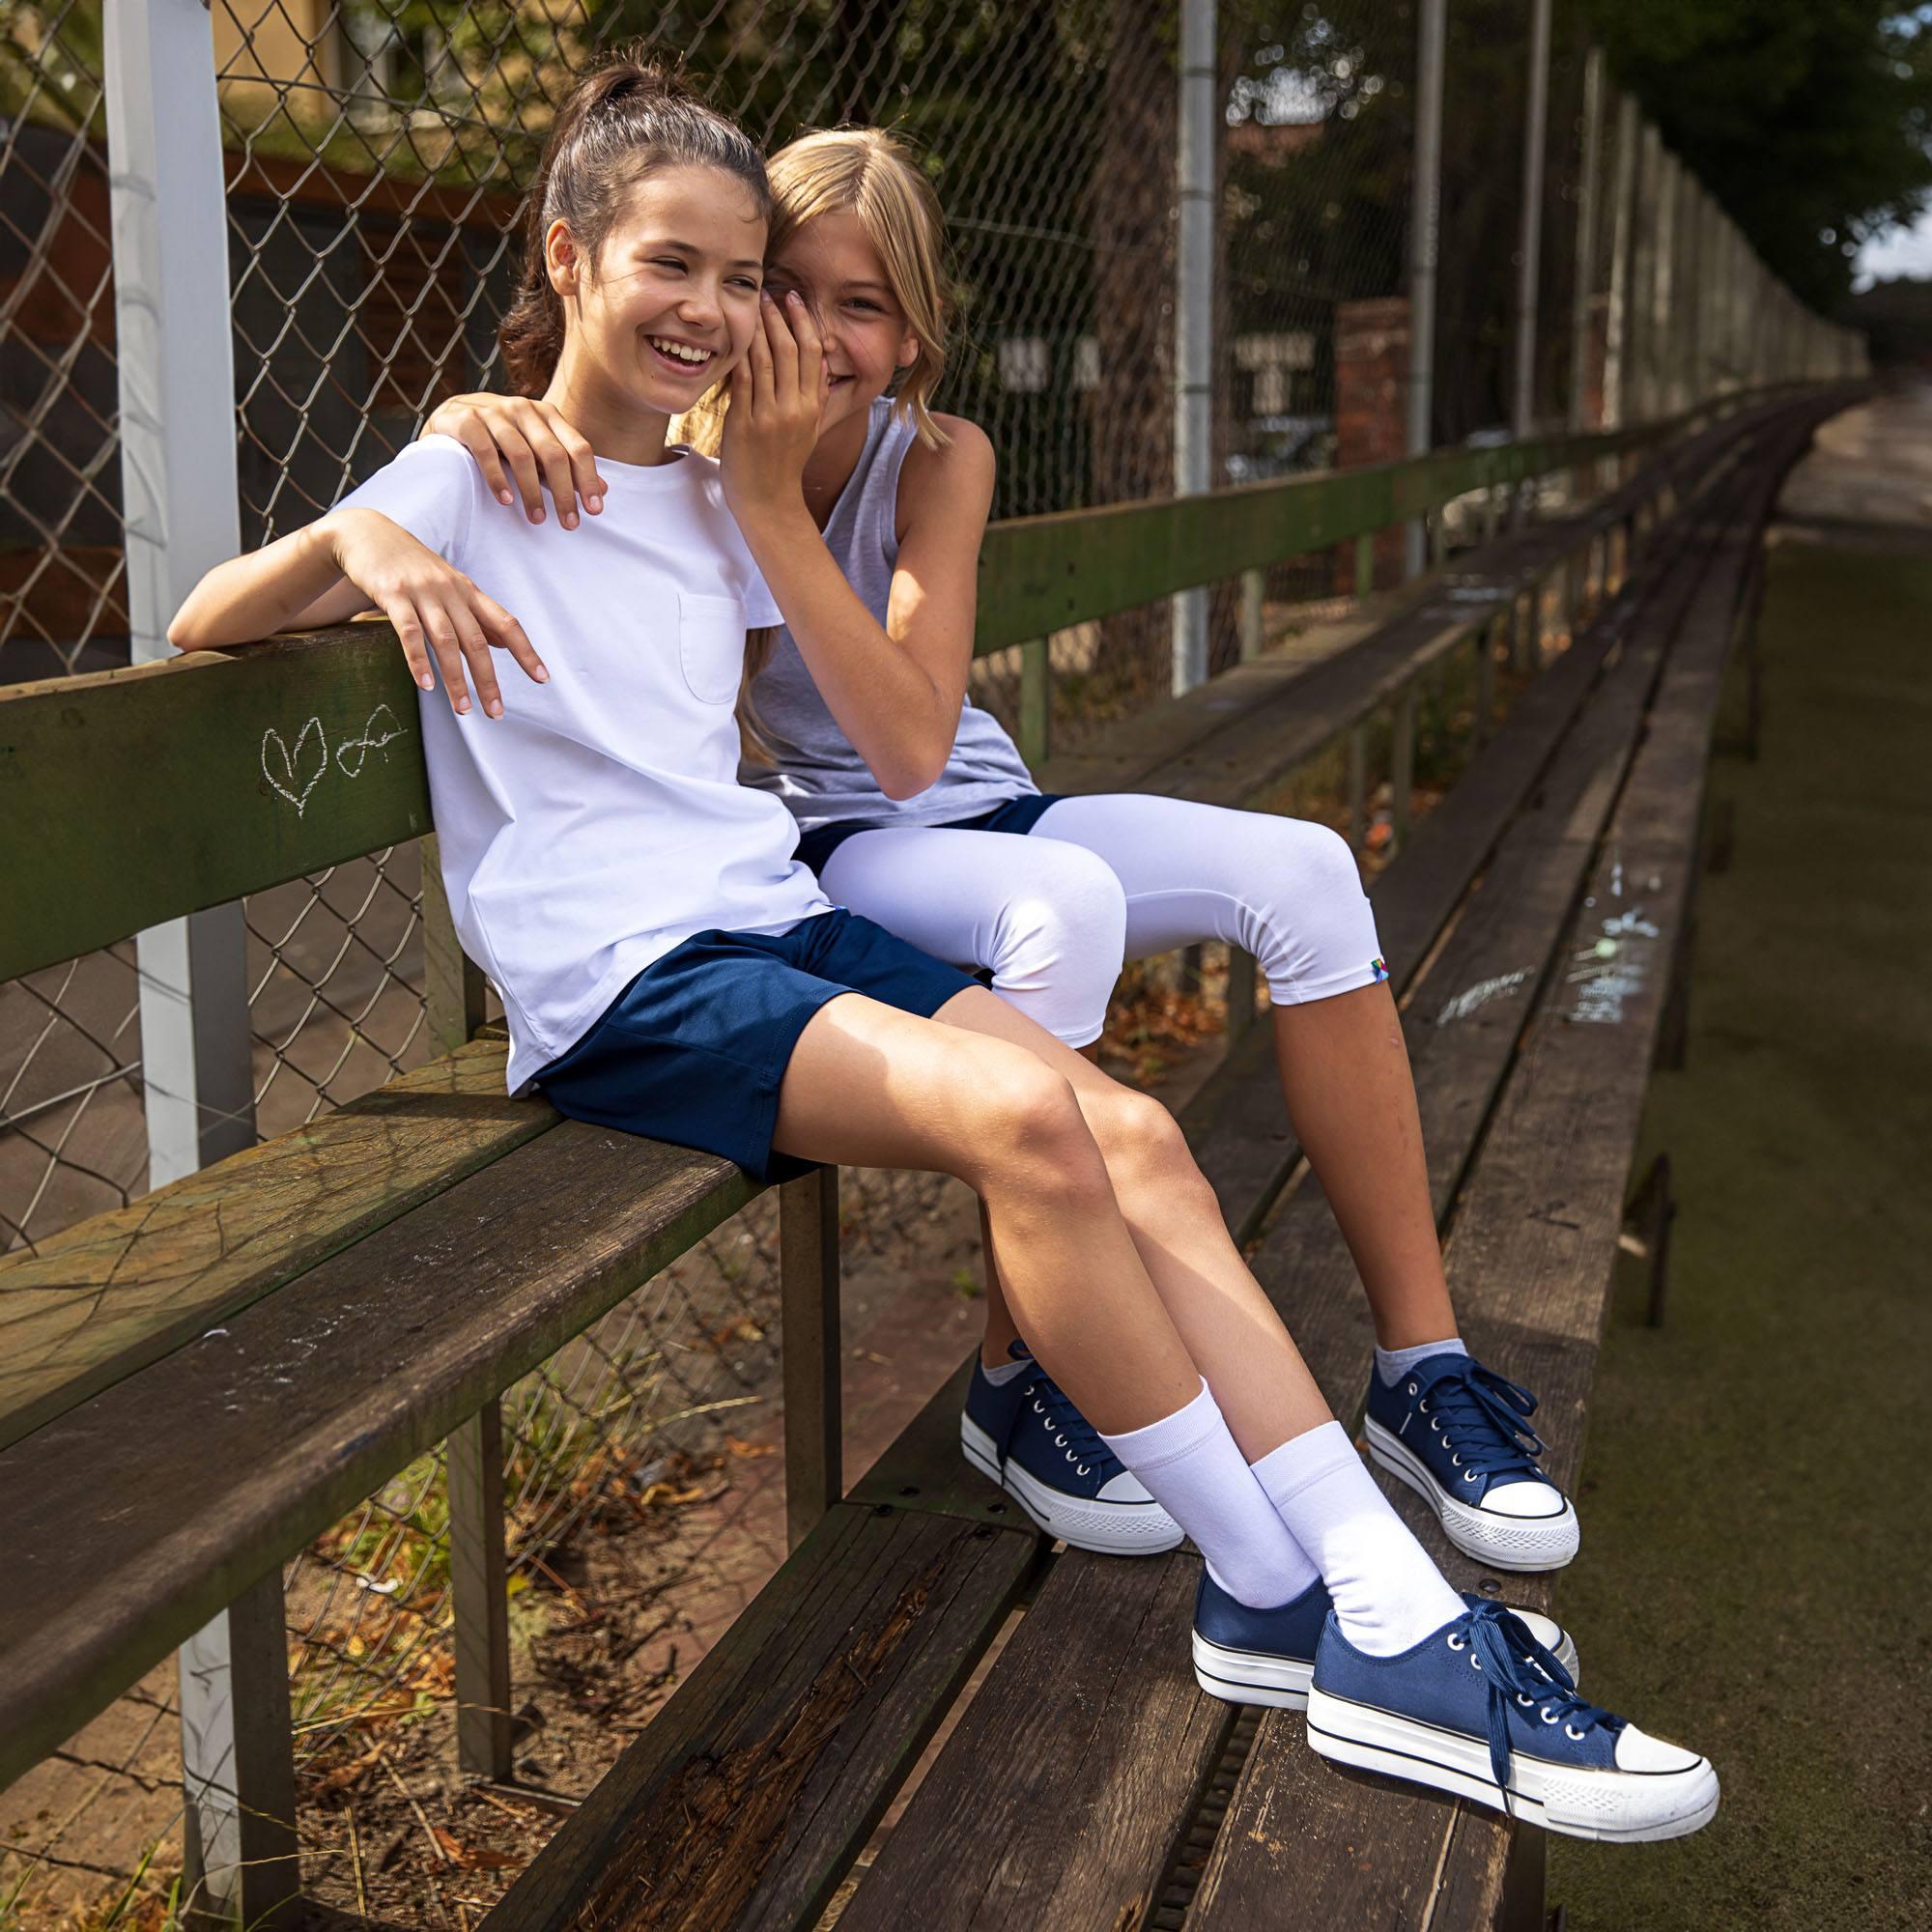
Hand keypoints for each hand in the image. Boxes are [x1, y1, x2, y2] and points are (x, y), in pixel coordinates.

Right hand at [322, 508, 546, 718]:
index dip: (526, 652)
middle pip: (477, 641)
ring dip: (456, 678)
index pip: (506, 623)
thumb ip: (476, 614)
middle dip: (488, 680)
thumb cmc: (413, 566)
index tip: (543, 678)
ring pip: (446, 641)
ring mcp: (422, 592)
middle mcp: (451, 591)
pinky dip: (418, 660)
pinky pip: (409, 632)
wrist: (368, 533)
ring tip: (463, 709)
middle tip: (496, 712)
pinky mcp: (393, 594)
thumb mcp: (451, 586)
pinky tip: (426, 685)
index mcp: (469, 591)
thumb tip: (505, 642)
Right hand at [422, 392, 606, 527]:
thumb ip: (566, 467)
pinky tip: (507, 501)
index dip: (588, 480)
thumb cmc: (502, 438)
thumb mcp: (536, 448)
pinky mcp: (465, 420)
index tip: (594, 511)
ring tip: (538, 519)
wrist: (450, 417)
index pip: (578, 447)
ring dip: (532, 491)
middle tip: (569, 524)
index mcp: (547, 414)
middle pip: (553, 454)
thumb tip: (604, 491)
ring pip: (521, 455)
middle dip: (563, 493)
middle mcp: (523, 409)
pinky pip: (485, 451)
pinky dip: (497, 478)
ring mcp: (493, 412)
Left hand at [720, 291, 828, 527]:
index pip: (812, 354)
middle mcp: (794, 409)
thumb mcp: (810, 430)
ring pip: (765, 361)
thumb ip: (816, 396)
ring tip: (751, 306)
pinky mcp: (744, 424)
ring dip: (757, 329)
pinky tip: (734, 335)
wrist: (768, 500)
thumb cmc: (784, 464)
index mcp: (812, 407)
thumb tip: (821, 364)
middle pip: (789, 350)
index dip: (802, 322)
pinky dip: (738, 355)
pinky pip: (741, 381)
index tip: (793, 299)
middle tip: (768, 293)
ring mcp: (768, 417)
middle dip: (778, 317)